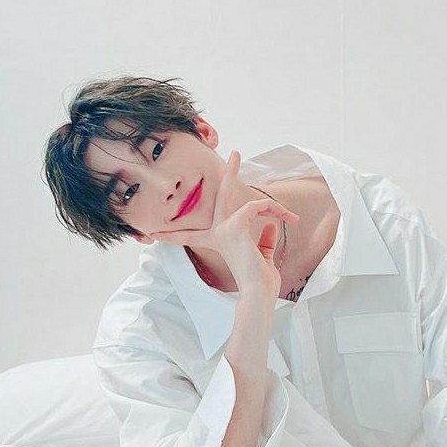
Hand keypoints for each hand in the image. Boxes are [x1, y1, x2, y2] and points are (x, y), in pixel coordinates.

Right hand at [150, 150, 297, 293]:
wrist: (258, 292)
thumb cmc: (260, 281)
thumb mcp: (262, 257)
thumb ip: (263, 241)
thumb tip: (270, 225)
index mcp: (219, 240)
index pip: (192, 234)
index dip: (173, 235)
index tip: (154, 234)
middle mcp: (217, 233)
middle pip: (222, 196)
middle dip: (230, 173)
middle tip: (235, 153)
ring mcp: (223, 229)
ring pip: (249, 202)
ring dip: (274, 207)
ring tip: (291, 216)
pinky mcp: (233, 226)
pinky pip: (256, 207)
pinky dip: (273, 210)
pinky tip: (285, 219)